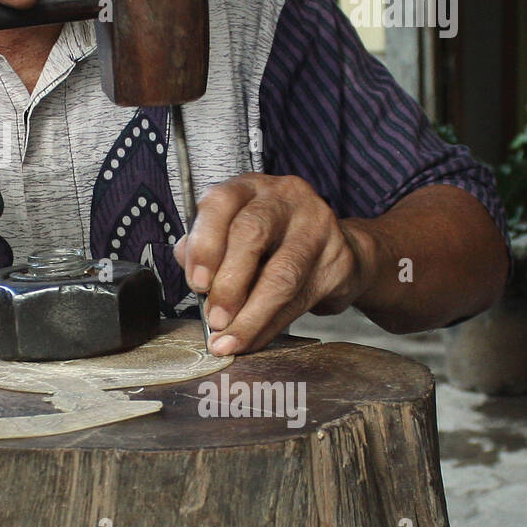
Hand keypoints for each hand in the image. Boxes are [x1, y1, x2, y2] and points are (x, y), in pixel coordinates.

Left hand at [172, 173, 377, 354]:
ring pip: (280, 275)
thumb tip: (187, 265)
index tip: (196, 282)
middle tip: (215, 318)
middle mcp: (284, 197)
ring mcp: (317, 226)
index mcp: (249, 187)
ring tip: (230, 340)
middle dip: (228, 284)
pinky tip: (253, 340)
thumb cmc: (273, 242)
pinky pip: (301, 299)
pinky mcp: (338, 259)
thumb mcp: (233, 234)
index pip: (221, 202)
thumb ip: (207, 246)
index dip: (205, 244)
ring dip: (250, 316)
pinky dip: (270, 326)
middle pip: (251, 235)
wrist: (336, 251)